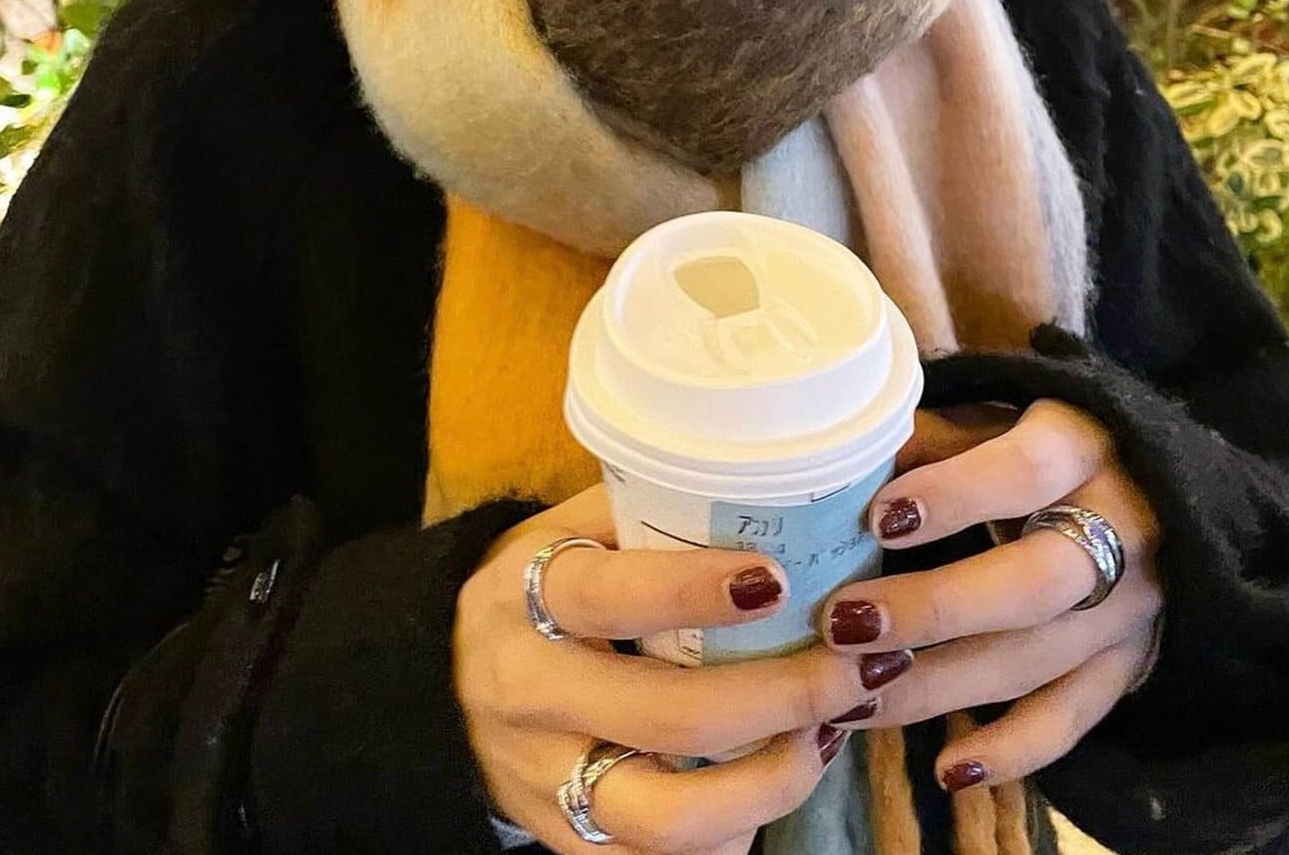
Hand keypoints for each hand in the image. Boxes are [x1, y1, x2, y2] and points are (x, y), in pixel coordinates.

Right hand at [454, 486, 918, 854]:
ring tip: (829, 734)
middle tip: (853, 666)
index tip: (778, 577)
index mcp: (525, 597)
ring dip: (771, 782)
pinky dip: (733, 831)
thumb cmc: (537, 585)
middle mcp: (529, 694)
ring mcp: (546, 778)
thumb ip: (643, 507)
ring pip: (669, 816)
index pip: (610, 595)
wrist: (435, 679)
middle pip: (666, 715)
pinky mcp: (566, 837)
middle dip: (781, 695)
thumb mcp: (566, 530)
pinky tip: (781, 779)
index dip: (695, 590)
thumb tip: (765, 469)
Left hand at [816, 402, 1162, 794]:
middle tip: (844, 624)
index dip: (953, 496)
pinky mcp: (1130, 664)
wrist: (1163, 481)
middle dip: (934, 609)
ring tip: (850, 699)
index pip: (1023, 471)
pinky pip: (1073, 717)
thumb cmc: (1049, 436)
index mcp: (1082, 447)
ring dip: (940, 688)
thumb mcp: (1003, 408)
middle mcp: (1119, 531)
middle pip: (1031, 583)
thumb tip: (846, 447)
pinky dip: (1014, 750)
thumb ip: (936, 432)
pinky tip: (948, 769)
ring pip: (1036, 660)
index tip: (877, 518)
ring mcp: (1129, 609)